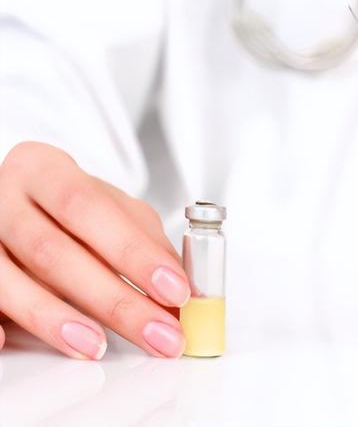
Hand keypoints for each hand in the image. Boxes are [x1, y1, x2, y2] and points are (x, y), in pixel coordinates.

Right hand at [0, 142, 189, 358]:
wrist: (18, 202)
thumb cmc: (70, 208)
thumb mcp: (114, 210)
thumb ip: (147, 243)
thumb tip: (182, 290)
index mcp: (45, 170)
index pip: (90, 208)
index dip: (133, 252)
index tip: (175, 289)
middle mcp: (4, 197)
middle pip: (55, 252)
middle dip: (114, 300)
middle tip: (159, 333)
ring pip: (12, 281)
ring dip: (58, 320)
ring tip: (99, 345)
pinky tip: (10, 343)